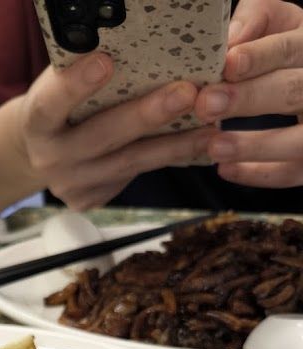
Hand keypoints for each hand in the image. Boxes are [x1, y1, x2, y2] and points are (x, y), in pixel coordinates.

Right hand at [18, 54, 214, 209]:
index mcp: (37, 122)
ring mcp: (72, 184)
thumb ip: (82, 72)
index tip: (104, 61)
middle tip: (186, 94)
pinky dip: (168, 159)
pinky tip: (197, 146)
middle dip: (147, 115)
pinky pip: (135, 176)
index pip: (52, 103)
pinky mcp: (90, 199)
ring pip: (130, 162)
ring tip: (210, 126)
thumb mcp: (58, 85)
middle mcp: (51, 157)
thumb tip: (131, 41)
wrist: (40, 151)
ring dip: (174, 144)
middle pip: (103, 136)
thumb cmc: (60, 105)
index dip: (76, 85)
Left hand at [198, 0, 302, 186]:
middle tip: (207, 104)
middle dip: (249, 99)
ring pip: (297, 140)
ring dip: (254, 145)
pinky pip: (290, 172)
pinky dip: (258, 174)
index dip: (260, 57)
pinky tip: (225, 169)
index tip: (228, 64)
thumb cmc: (283, 49)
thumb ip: (255, 22)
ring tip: (214, 146)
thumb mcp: (277, 23)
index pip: (290, 49)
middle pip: (292, 92)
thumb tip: (229, 41)